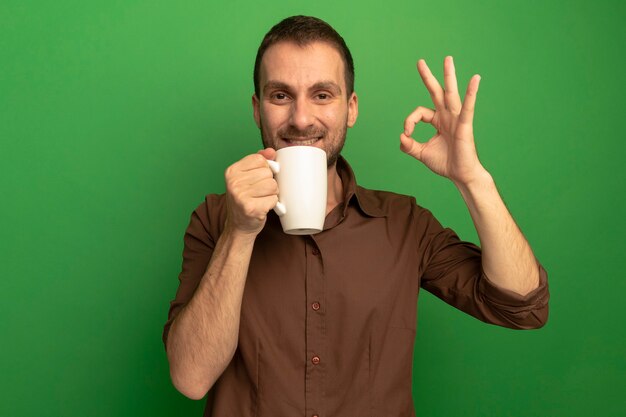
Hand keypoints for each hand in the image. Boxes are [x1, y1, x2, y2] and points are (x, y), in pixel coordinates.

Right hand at [224, 148, 277, 235]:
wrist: (238, 227)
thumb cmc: (245, 200)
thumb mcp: (247, 178)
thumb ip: (258, 162)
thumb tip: (271, 151)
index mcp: (232, 171)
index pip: (260, 159)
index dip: (265, 169)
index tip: (258, 179)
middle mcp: (233, 182)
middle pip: (267, 172)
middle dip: (269, 183)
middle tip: (259, 193)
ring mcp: (241, 196)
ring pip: (272, 185)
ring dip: (272, 194)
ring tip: (261, 199)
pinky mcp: (251, 208)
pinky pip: (274, 199)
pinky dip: (272, 204)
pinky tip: (262, 208)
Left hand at [400, 56, 486, 185]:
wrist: (460, 175)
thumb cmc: (445, 163)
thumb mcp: (421, 153)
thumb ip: (409, 145)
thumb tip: (401, 137)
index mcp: (437, 121)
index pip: (419, 113)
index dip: (410, 121)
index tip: (407, 134)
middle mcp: (447, 116)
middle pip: (436, 92)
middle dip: (428, 77)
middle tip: (420, 62)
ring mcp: (456, 119)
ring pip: (451, 94)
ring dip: (449, 76)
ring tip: (447, 59)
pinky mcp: (464, 125)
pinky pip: (468, 106)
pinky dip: (471, 93)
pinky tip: (475, 79)